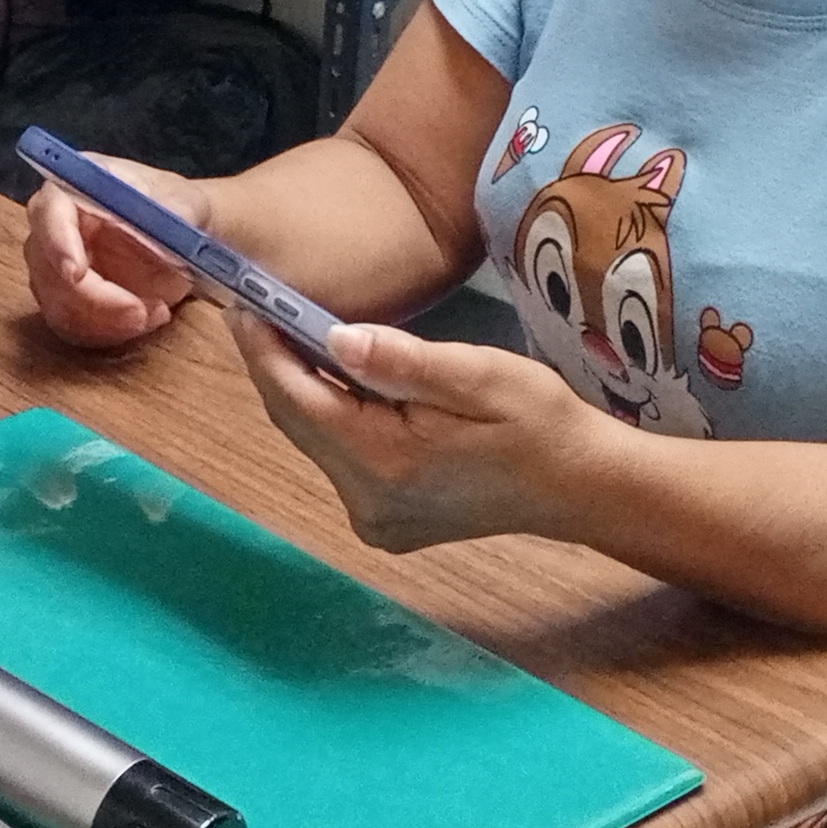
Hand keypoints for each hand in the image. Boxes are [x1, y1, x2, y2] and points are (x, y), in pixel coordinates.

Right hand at [23, 154, 212, 347]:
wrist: (189, 242)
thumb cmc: (180, 211)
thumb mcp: (184, 204)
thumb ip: (171, 211)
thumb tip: (162, 218)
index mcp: (78, 186)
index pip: (48, 210)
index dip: (56, 241)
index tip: (77, 274)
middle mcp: (56, 225)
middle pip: (46, 266)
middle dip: (92, 298)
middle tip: (140, 312)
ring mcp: (57, 266)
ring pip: (58, 304)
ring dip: (106, 320)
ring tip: (156, 312)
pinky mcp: (68, 300)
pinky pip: (71, 327)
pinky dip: (108, 333)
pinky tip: (145, 319)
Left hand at [232, 311, 610, 555]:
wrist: (581, 487)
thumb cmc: (539, 422)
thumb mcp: (481, 376)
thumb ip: (405, 362)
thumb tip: (335, 337)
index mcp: (386, 462)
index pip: (298, 400)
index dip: (265, 351)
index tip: (245, 304)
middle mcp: (367, 501)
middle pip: (297, 422)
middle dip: (275, 365)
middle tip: (259, 308)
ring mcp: (373, 520)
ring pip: (314, 441)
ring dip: (301, 390)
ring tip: (291, 333)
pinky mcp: (384, 523)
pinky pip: (338, 460)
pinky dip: (330, 419)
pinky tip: (337, 383)